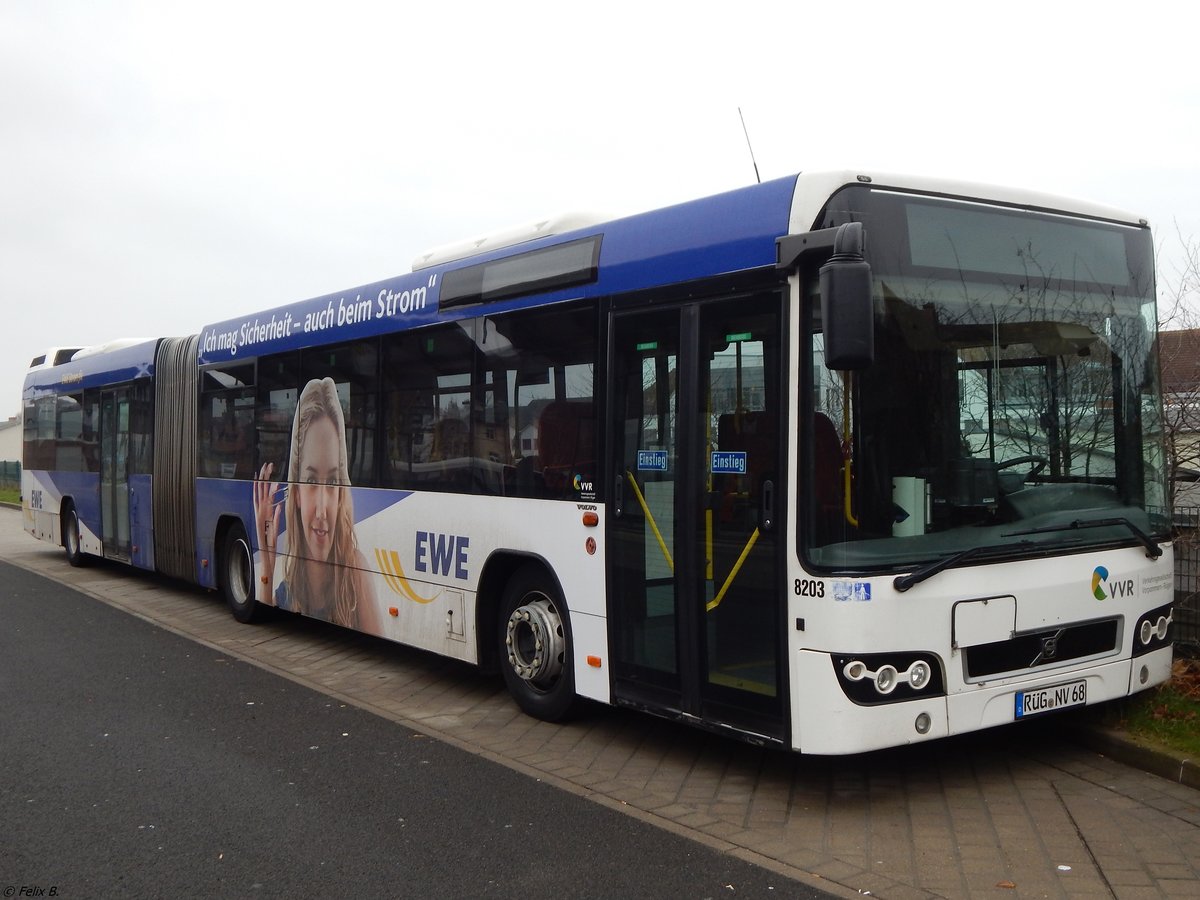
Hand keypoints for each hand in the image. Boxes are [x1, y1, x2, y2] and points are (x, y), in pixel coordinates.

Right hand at [254, 462, 282, 602]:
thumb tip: (280, 505)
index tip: (267, 469)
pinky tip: (276, 493)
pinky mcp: (264, 527)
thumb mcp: (274, 528)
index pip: (261, 494)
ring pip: (262, 499)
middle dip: (263, 478)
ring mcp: (261, 520)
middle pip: (260, 493)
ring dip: (266, 485)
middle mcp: (259, 516)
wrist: (266, 563)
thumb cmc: (270, 547)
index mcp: (261, 515)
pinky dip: (271, 503)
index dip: (263, 481)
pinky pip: (268, 513)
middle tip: (268, 464)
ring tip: (270, 472)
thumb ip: (276, 516)